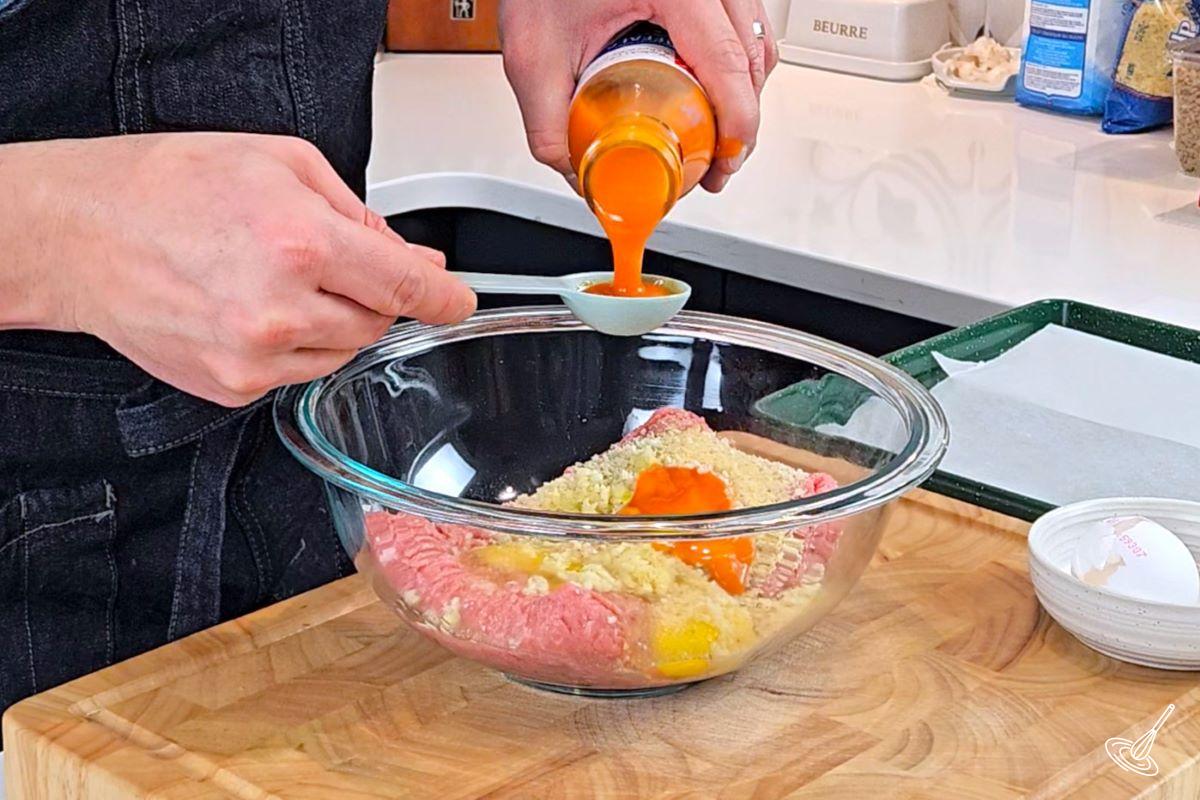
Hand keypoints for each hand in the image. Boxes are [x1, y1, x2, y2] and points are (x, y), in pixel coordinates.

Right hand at [0, 133, 475, 405]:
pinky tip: (251, 308)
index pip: (406, 286)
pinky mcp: (233, 387)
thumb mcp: (281, 162)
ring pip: (342, 353)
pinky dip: (294, 345)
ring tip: (274, 280)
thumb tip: (413, 257)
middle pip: (376, 322)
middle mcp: (280, 308)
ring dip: (332, 321)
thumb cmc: (168, 187)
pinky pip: (299, 374)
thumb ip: (359, 214)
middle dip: (369, 294)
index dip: (444, 297)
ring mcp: (255, 357)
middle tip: (326, 262)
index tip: (458, 301)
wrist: (81, 233)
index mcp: (300, 242)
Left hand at [500, 0, 777, 192]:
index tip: (722, 161)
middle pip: (751, 58)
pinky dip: (738, 68)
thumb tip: (578, 172)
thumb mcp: (535, 55)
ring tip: (717, 139)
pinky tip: (715, 97)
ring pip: (755, 43)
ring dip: (743, 96)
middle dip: (742, 121)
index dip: (737, 122)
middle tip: (716, 166)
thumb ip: (549, 125)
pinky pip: (742, 27)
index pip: (727, 62)